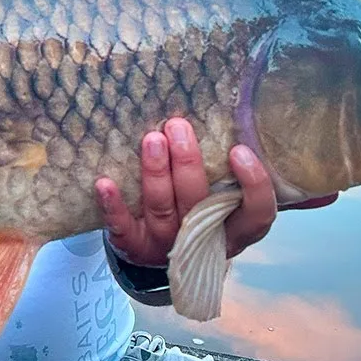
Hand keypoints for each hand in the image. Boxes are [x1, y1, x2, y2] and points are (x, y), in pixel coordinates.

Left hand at [95, 118, 287, 266]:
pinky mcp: (136, 247)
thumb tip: (227, 113)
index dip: (253, 186)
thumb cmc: (198, 207)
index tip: (238, 150)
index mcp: (236, 228)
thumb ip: (227, 166)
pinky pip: (123, 228)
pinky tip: (104, 183)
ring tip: (151, 139)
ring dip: (155, 173)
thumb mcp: (222, 192)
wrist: (160, 247)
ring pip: (161, 208)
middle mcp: (203, 238)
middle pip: (197, 202)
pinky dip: (114, 206)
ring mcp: (167, 244)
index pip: (256, 214)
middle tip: (177, 127)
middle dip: (187, 163)